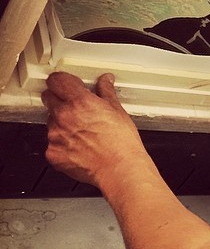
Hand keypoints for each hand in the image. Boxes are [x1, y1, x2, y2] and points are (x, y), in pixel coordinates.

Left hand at [41, 72, 147, 187]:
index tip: (66, 83)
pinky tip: (79, 145)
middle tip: (75, 106)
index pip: (57, 80)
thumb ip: (106, 92)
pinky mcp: (52, 153)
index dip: (62, 80)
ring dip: (61, 122)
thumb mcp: (118, 111)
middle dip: (59, 98)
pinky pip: (52, 142)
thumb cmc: (121, 143)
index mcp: (80, 102)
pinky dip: (62, 142)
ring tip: (82, 131)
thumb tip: (105, 82)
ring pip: (51, 121)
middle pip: (48, 97)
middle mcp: (63, 116)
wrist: (119, 168)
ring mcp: (55, 135)